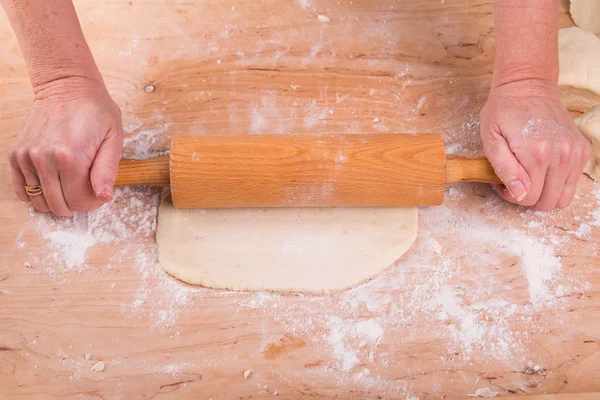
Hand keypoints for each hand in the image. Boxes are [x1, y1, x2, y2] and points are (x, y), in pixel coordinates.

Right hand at [8, 77, 122, 215]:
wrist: (67, 87)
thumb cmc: (95, 111)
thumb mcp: (114, 138)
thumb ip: (107, 170)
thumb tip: (103, 196)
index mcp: (71, 157)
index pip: (79, 202)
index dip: (92, 202)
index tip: (98, 192)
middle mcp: (44, 159)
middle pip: (58, 205)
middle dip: (75, 204)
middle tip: (85, 188)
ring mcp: (27, 157)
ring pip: (40, 201)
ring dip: (56, 199)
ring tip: (69, 183)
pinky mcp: (16, 154)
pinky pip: (22, 190)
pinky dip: (36, 193)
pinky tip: (51, 183)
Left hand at [480, 81, 591, 210]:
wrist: (527, 86)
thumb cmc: (503, 110)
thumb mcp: (491, 139)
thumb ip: (505, 169)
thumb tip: (520, 194)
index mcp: (537, 153)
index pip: (529, 197)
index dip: (512, 196)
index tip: (502, 184)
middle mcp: (562, 155)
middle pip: (548, 201)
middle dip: (528, 198)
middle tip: (513, 182)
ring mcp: (575, 153)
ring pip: (563, 197)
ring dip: (544, 194)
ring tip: (527, 178)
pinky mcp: (582, 150)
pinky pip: (571, 182)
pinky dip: (556, 183)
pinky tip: (540, 169)